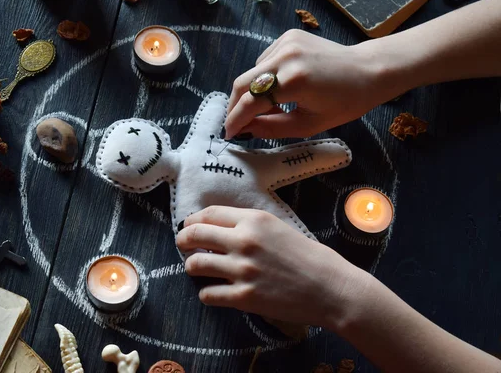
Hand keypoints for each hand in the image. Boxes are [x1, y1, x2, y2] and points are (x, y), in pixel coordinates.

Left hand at [176, 206, 368, 327]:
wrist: (329, 288)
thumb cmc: (308, 256)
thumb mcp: (278, 227)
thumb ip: (249, 225)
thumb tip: (219, 227)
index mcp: (253, 220)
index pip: (207, 214)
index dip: (192, 220)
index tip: (189, 226)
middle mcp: (243, 241)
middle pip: (194, 234)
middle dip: (183, 240)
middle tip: (182, 245)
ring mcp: (242, 270)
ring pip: (195, 264)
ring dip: (191, 266)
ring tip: (196, 268)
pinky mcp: (244, 296)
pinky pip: (208, 294)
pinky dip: (207, 293)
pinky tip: (214, 291)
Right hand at [225, 29, 402, 138]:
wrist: (368, 70)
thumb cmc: (344, 103)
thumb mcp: (308, 125)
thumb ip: (272, 128)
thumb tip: (244, 129)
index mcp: (294, 81)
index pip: (251, 102)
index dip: (236, 120)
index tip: (229, 134)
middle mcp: (286, 57)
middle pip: (242, 83)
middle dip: (235, 105)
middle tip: (236, 123)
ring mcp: (286, 42)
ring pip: (252, 72)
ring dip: (252, 91)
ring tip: (267, 107)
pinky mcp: (288, 36)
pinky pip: (264, 61)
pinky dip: (264, 77)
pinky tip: (280, 86)